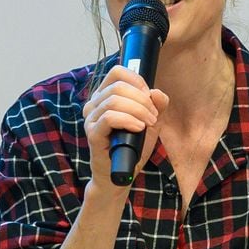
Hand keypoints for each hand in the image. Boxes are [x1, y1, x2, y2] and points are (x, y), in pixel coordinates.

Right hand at [83, 65, 168, 189]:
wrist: (121, 175)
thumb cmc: (132, 148)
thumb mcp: (150, 123)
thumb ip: (157, 107)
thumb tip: (157, 92)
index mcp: (105, 96)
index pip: (117, 72)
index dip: (137, 80)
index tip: (149, 97)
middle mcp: (94, 104)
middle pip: (118, 85)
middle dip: (142, 99)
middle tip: (153, 116)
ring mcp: (91, 119)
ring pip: (114, 100)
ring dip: (138, 110)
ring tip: (148, 124)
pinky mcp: (92, 133)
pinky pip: (109, 117)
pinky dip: (128, 120)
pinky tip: (138, 128)